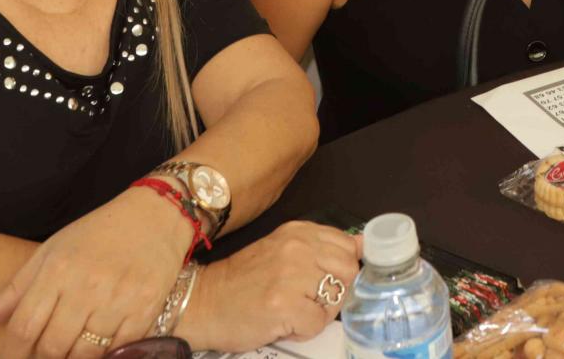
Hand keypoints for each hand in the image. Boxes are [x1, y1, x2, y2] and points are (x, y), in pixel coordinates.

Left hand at [0, 186, 196, 357]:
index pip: (24, 327)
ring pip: (85, 354)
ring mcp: (119, 298)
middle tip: (46, 356)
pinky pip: (119, 350)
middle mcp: (87, 285)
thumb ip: (14, 290)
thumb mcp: (51, 253)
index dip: (13, 354)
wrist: (156, 216)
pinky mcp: (146, 308)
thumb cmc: (97, 234)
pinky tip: (100, 347)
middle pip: (53, 347)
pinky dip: (107, 355)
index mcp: (58, 269)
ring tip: (72, 351)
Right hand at [179, 221, 360, 351]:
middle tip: (306, 300)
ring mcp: (291, 274)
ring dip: (318, 313)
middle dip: (334, 293)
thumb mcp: (283, 251)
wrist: (201, 304)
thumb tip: (363, 244)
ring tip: (292, 310)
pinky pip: (318, 324)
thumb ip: (322, 248)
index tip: (325, 281)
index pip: (349, 245)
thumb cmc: (242, 282)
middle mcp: (298, 247)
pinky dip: (302, 331)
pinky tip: (281, 323)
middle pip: (349, 271)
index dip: (341, 270)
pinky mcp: (284, 304)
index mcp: (300, 232)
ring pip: (337, 299)